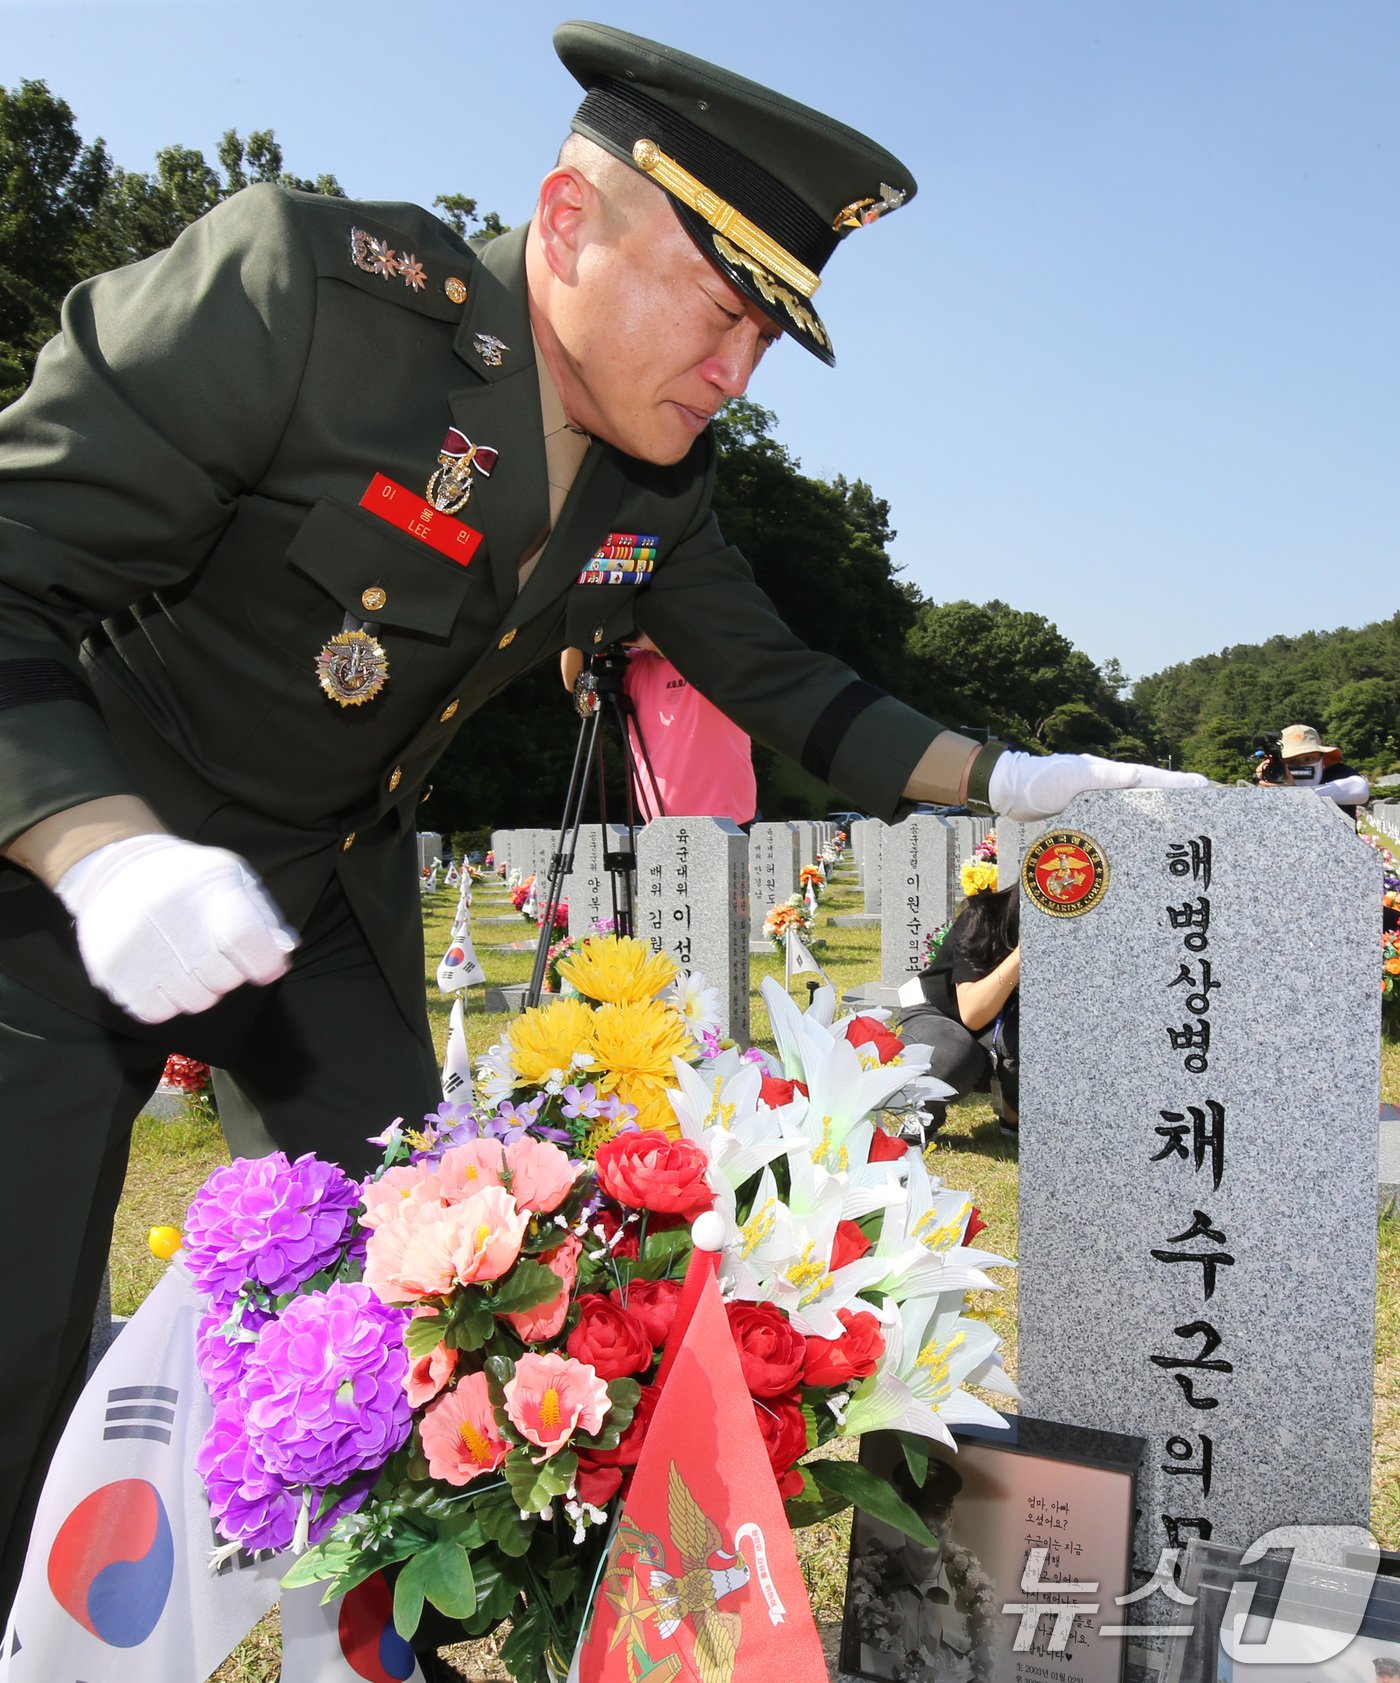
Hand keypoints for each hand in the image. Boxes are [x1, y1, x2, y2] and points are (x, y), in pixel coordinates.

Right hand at [55, 834, 297, 1022]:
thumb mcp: (231, 878)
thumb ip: (263, 916)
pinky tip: (160, 974)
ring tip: (184, 961)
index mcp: (207, 886)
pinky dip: (164, 1001)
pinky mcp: (110, 968)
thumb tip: (282, 952)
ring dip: (197, 989)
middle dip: (227, 973)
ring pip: (193, 1001)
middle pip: (223, 979)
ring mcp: (136, 944)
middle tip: (211, 954)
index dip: (264, 961)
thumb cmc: (189, 881)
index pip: (245, 937)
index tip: (264, 966)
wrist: (118, 869)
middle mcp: (170, 914)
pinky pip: (156, 1012)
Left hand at [987, 751, 1207, 821]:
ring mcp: (1095, 808)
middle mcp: (1107, 792)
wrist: (1010, 792)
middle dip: (1173, 807)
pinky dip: (1128, 838)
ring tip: (1178, 839)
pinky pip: (1112, 832)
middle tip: (1202, 817)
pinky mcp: (1083, 825)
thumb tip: (1139, 774)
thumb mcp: (1072, 776)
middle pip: (1146, 799)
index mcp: (1109, 777)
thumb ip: (1103, 776)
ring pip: (1132, 817)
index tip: (1204, 786)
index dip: (1177, 785)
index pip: (1150, 780)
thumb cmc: (1040, 780)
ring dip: (1153, 826)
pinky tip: (1137, 853)